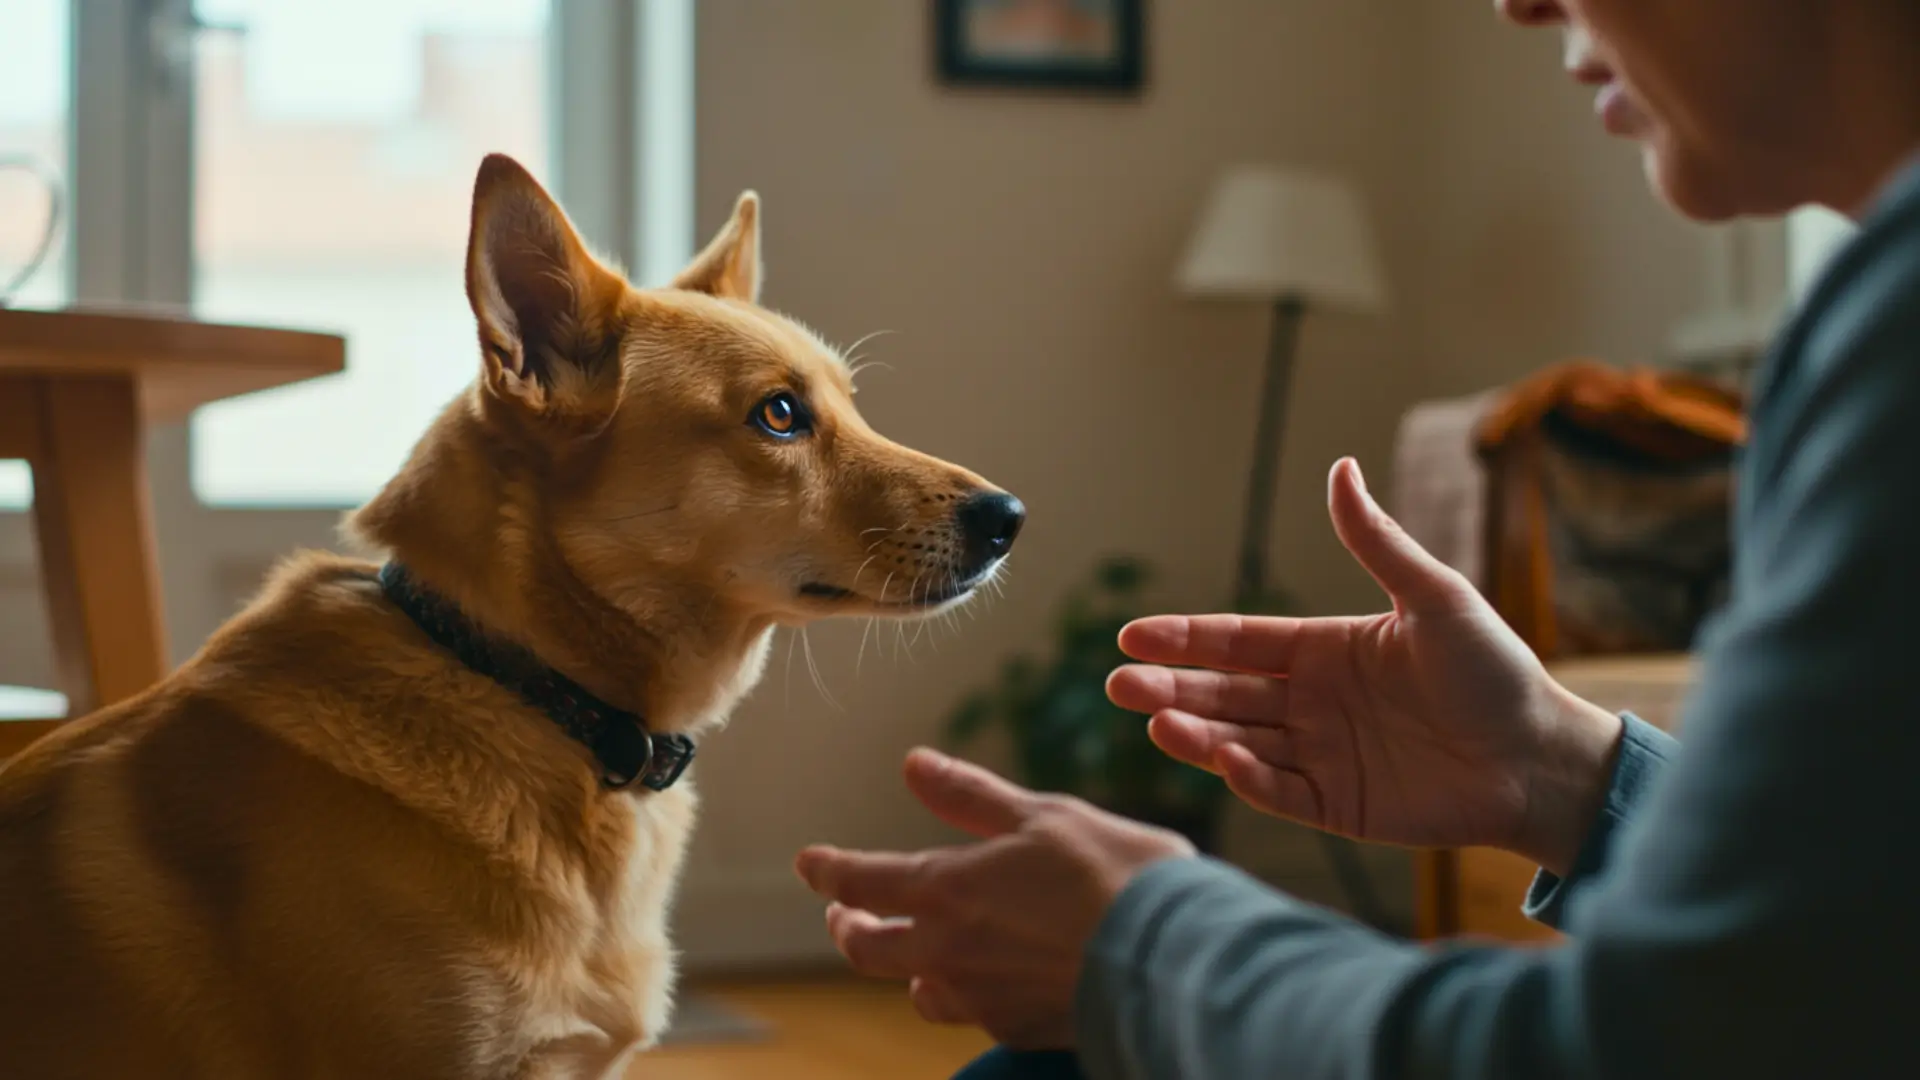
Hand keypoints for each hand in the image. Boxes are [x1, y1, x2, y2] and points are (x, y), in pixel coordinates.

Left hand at [795, 748, 1193, 1049]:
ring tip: (915, 951)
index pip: (861, 880)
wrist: (1171, 958)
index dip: (827, 869)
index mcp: (947, 889)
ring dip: (906, 966)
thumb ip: (970, 795)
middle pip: (868, 949)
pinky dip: (966, 992)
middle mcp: (948, 952)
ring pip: (919, 989)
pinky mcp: (1019, 1030)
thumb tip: (914, 764)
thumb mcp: (1041, 816)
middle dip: (850, 925)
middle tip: (846, 911)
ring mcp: (981, 999)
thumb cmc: (1112, 872)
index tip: (809, 862)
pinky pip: (973, 1014)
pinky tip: (989, 979)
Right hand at [1109, 457, 1622, 875]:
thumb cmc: (1496, 671)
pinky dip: (1247, 779)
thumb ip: (1376, 542)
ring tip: (1156, 722)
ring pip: (1237, 742)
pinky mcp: (1336, 806)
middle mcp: (1310, 702)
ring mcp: (1319, 755)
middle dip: (1169, 688)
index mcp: (1324, 649)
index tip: (1132, 636)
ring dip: (1194, 733)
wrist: (1542, 757)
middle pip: (1222, 693)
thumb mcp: (1435, 597)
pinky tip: (1223, 761)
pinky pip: (1278, 792)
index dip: (1185, 638)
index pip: (1237, 642)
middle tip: (1120, 685)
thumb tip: (1339, 468)